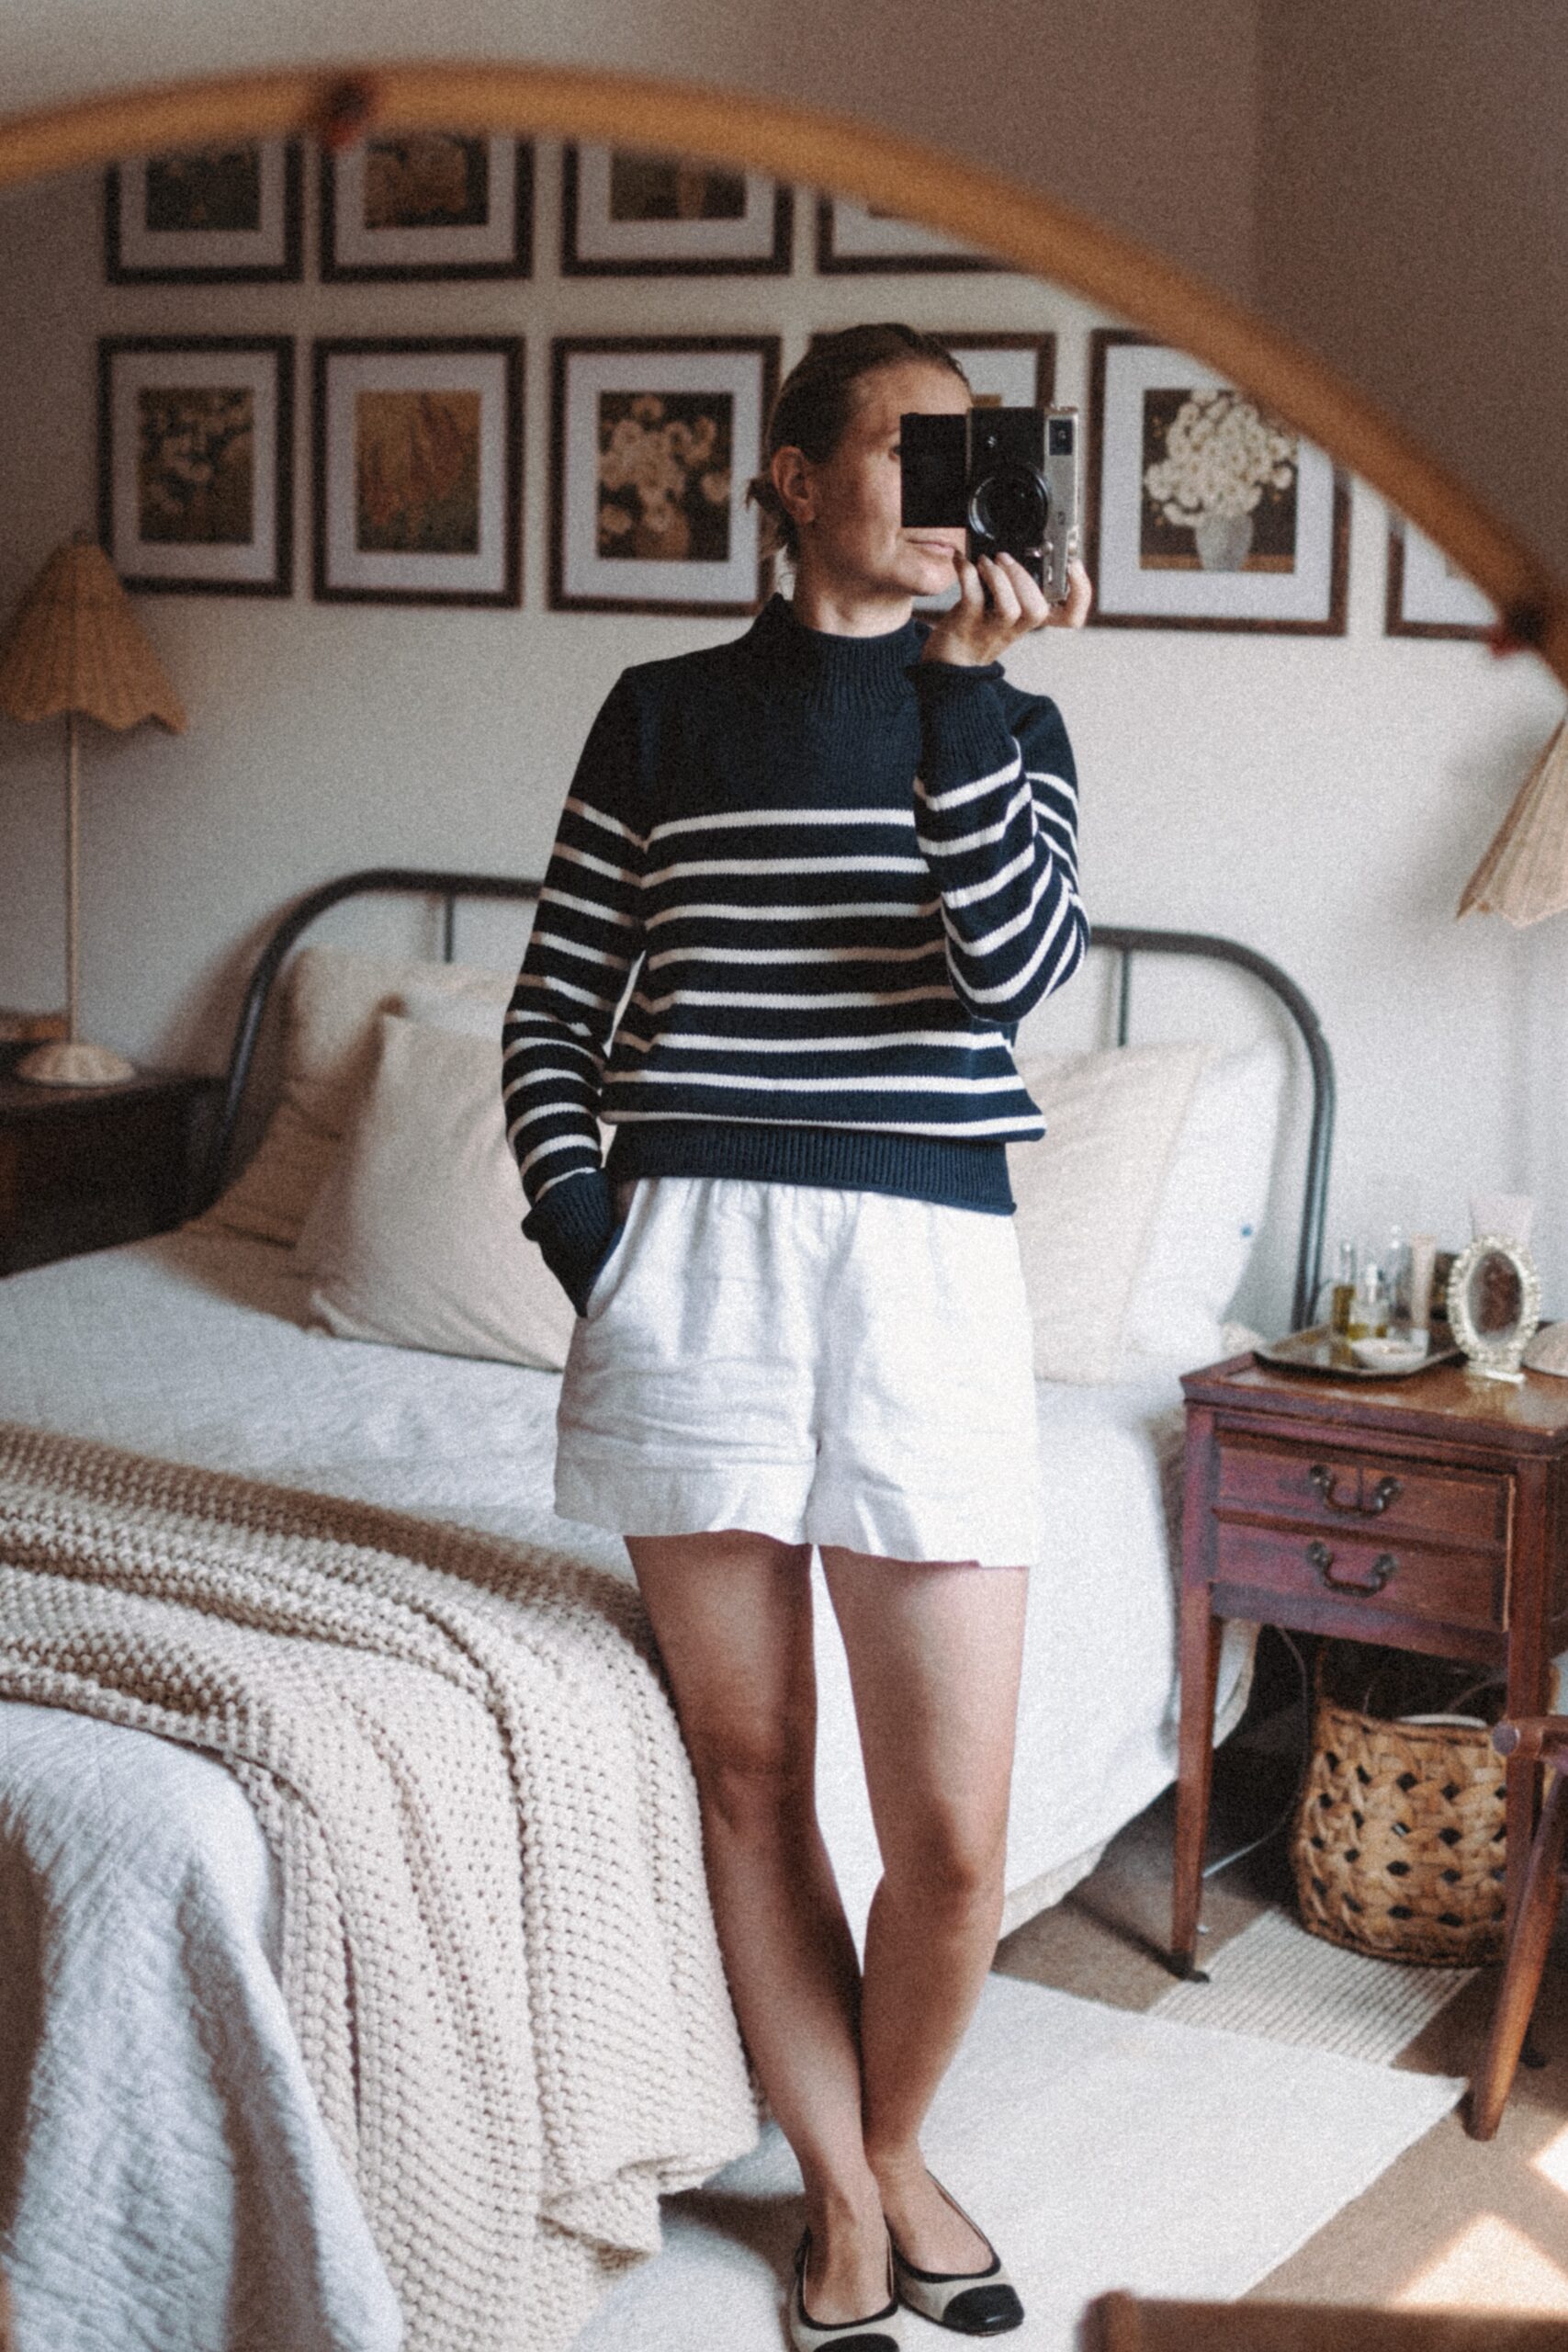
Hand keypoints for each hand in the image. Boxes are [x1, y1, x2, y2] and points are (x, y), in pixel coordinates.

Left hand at [919, 552, 1092, 668]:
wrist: (950, 662)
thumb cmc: (979, 628)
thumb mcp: (1006, 610)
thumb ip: (1017, 586)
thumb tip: (1020, 546)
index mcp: (1030, 620)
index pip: (1070, 616)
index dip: (1080, 594)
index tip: (1074, 566)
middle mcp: (1015, 628)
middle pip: (1038, 610)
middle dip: (1025, 579)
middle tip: (1006, 558)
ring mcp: (991, 629)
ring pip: (1010, 609)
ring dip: (999, 578)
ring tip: (987, 561)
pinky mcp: (966, 624)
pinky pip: (971, 597)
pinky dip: (966, 572)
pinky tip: (961, 559)